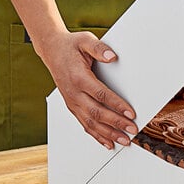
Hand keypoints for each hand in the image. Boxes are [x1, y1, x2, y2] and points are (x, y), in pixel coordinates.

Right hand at [34, 30, 136, 149]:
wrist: (52, 50)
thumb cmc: (70, 46)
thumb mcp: (85, 40)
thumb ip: (99, 48)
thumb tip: (112, 56)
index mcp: (78, 77)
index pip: (101, 94)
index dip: (117, 105)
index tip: (131, 113)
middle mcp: (73, 93)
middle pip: (97, 112)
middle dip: (116, 123)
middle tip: (132, 130)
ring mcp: (72, 101)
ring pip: (90, 122)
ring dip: (108, 134)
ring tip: (124, 141)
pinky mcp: (72, 106)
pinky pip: (84, 124)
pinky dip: (97, 135)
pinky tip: (108, 143)